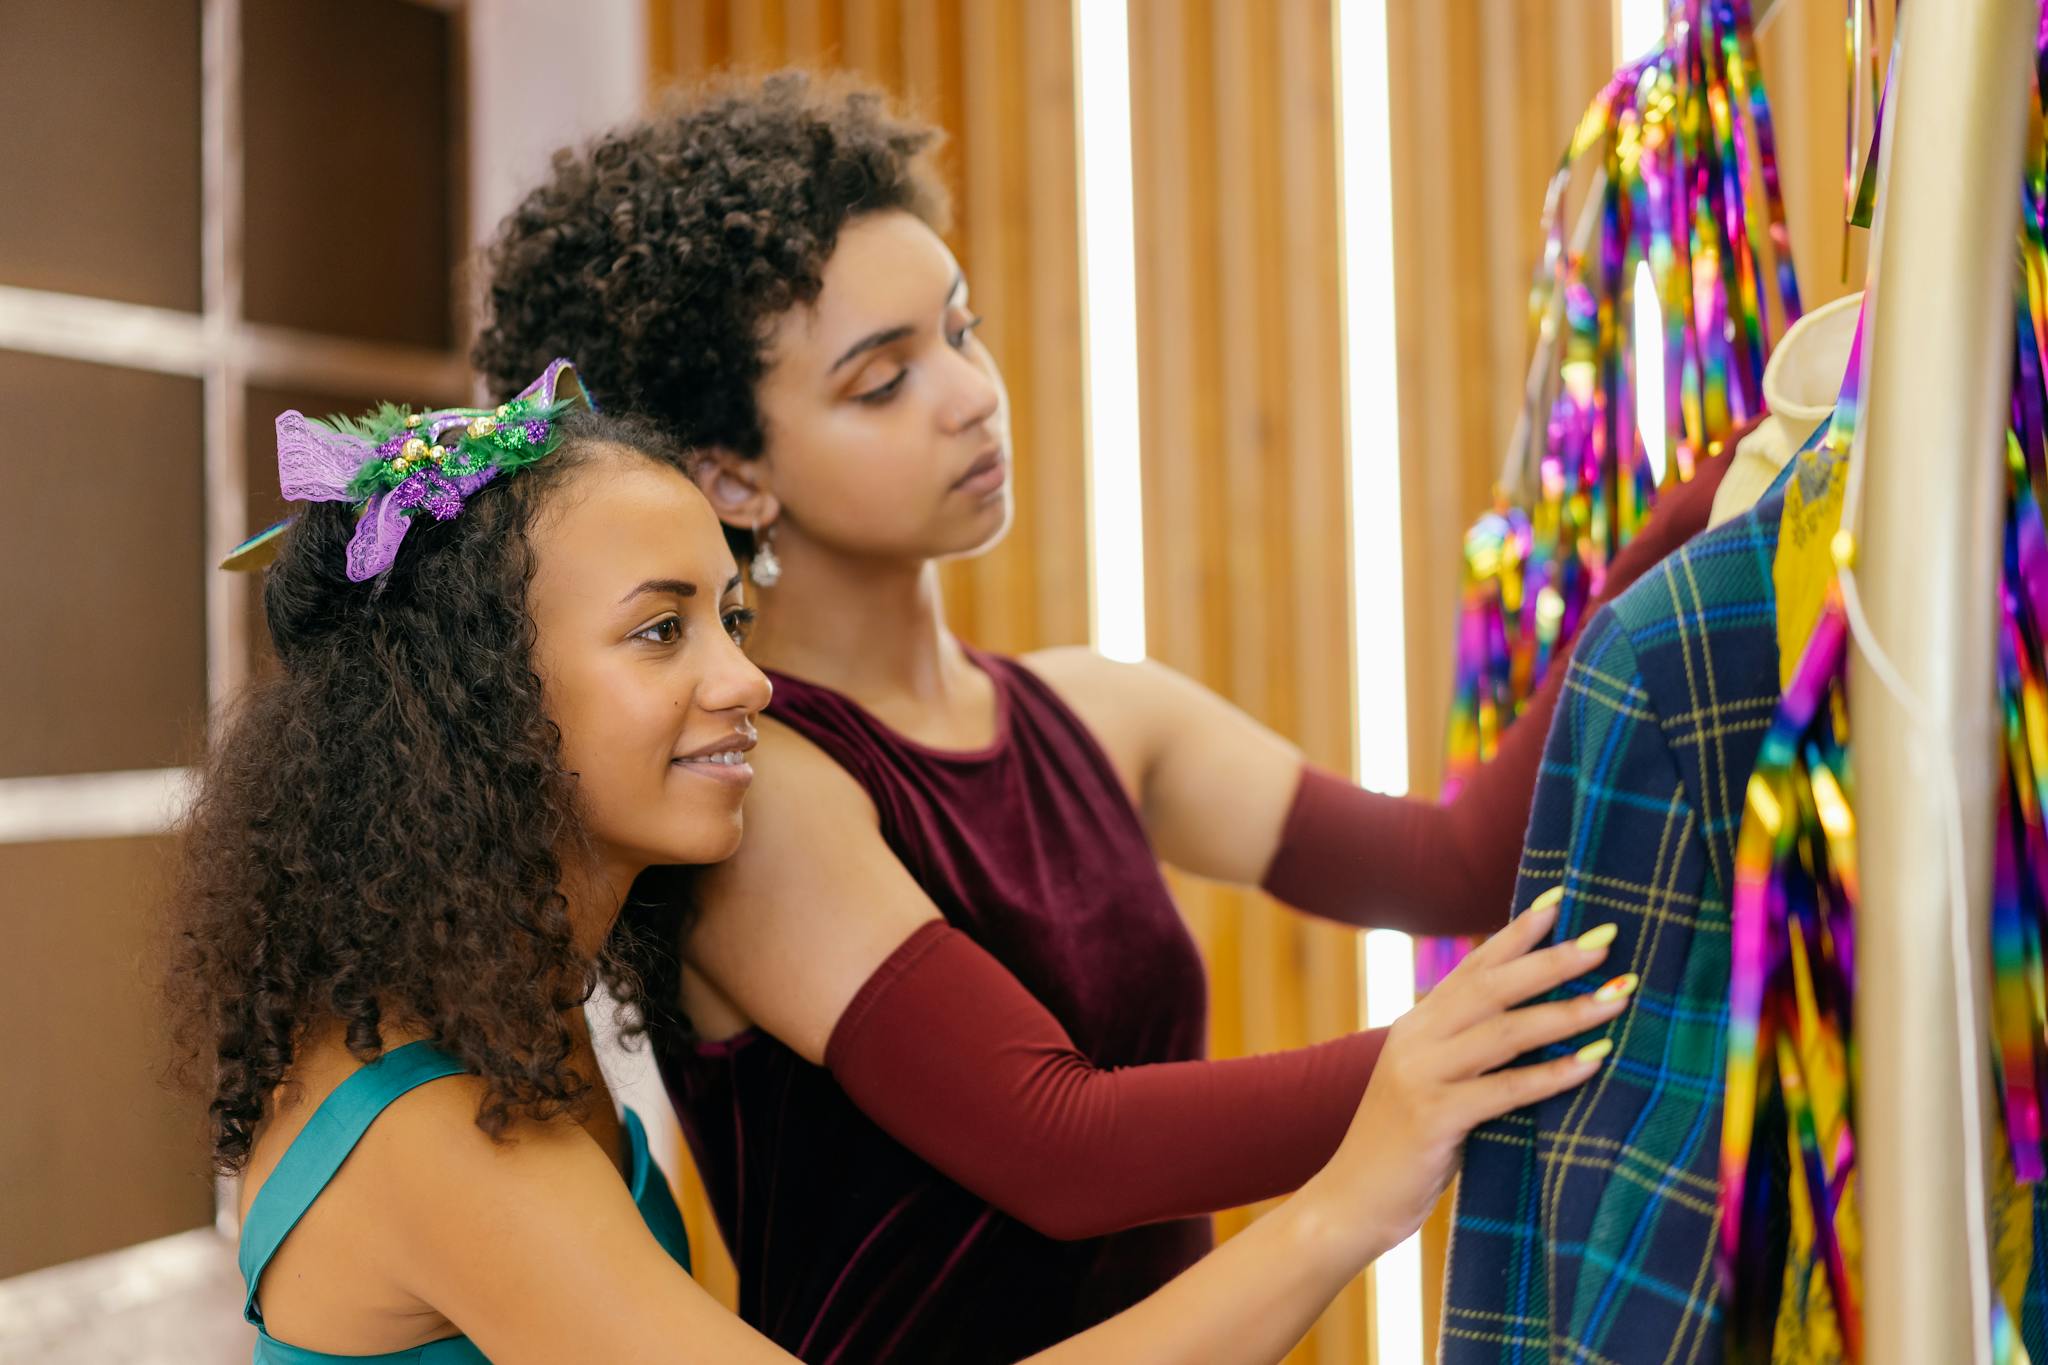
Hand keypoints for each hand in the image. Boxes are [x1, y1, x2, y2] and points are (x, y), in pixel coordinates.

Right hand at [1307, 890, 1632, 1254]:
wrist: (1352, 1199)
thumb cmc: (1405, 1145)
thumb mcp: (1432, 1082)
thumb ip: (1468, 1049)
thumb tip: (1536, 1021)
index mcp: (1418, 1024)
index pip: (1475, 965)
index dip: (1519, 932)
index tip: (1563, 900)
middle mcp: (1416, 1038)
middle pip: (1494, 986)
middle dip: (1555, 959)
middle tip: (1608, 938)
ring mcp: (1421, 1076)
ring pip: (1504, 1031)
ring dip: (1568, 1011)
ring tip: (1618, 995)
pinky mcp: (1432, 1118)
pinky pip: (1504, 1090)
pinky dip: (1552, 1074)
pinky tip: (1594, 1061)